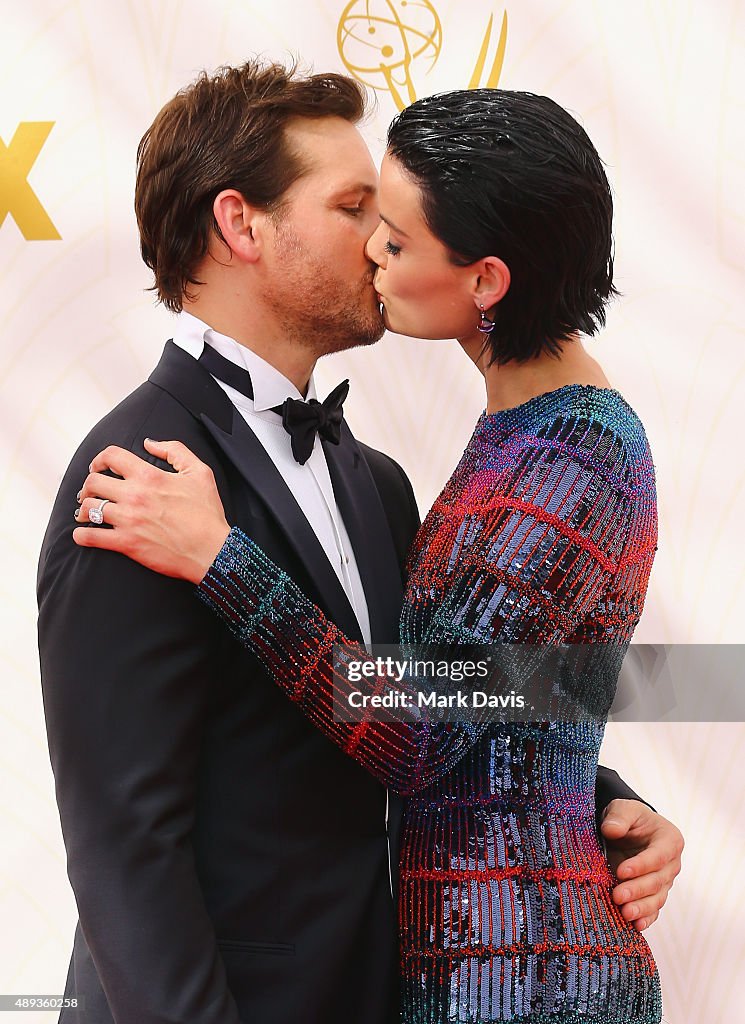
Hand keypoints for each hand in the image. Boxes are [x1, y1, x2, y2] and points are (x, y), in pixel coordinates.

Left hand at [73, 439, 230, 583]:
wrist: (212, 550)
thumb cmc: (207, 513)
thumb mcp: (200, 472)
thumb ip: (175, 450)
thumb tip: (150, 443)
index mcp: (150, 476)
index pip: (111, 456)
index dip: (99, 458)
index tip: (98, 466)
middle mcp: (135, 496)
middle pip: (93, 482)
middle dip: (88, 485)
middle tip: (91, 491)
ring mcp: (128, 521)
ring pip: (89, 508)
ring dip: (84, 509)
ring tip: (86, 512)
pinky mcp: (126, 543)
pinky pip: (91, 537)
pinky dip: (81, 535)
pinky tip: (83, 534)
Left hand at [601, 798, 683, 930]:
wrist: (628, 830)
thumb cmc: (627, 817)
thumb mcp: (623, 809)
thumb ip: (619, 817)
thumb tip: (611, 830)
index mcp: (669, 840)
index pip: (657, 856)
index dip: (641, 865)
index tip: (621, 871)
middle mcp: (671, 864)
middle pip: (657, 881)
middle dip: (637, 890)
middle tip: (617, 896)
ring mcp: (665, 882)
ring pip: (656, 899)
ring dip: (641, 908)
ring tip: (625, 914)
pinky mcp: (655, 894)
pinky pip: (653, 909)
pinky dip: (646, 918)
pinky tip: (636, 926)